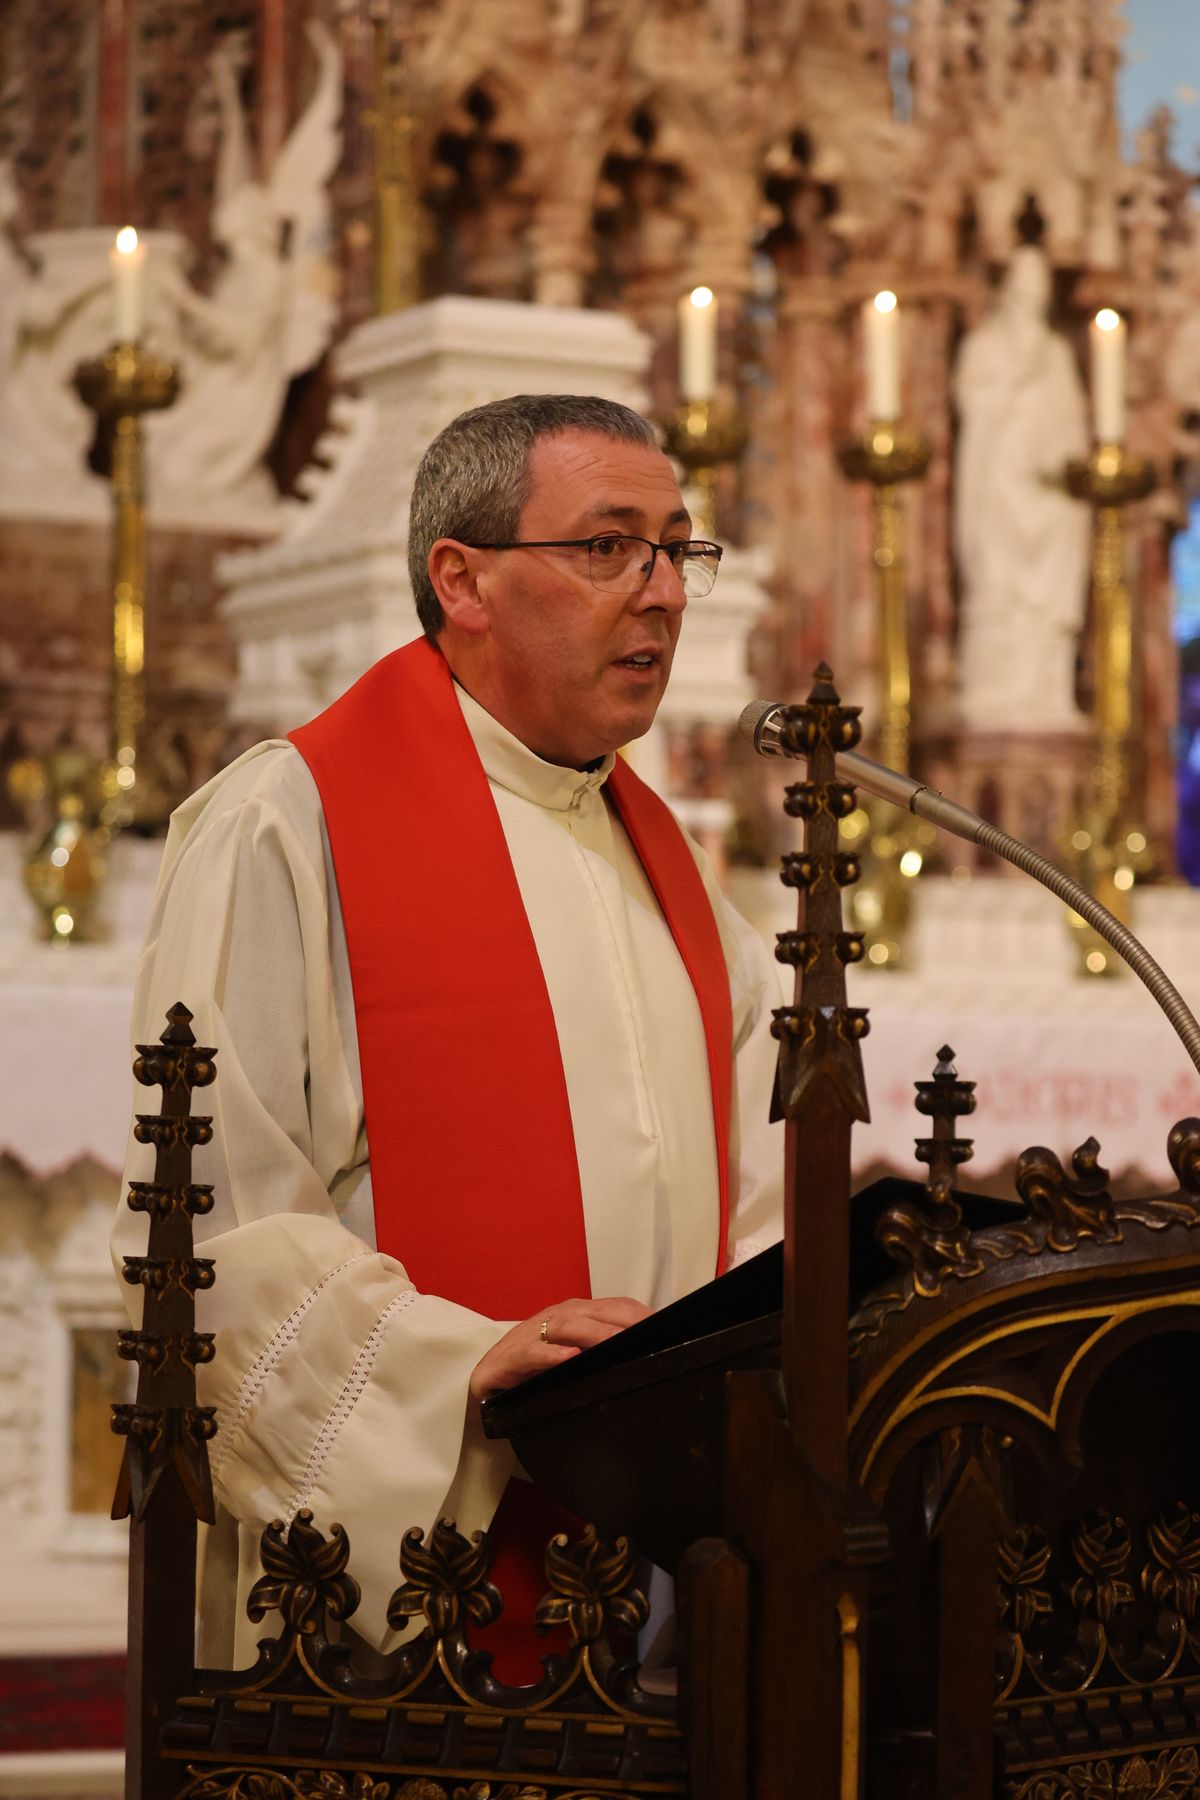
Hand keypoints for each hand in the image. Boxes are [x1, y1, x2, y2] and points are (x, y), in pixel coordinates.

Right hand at [469, 1295, 650, 1401]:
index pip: (616, 1307)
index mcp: (578, 1314)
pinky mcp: (512, 1355)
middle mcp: (559, 1316)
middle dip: (624, 1322)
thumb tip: (646, 1356)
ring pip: (569, 1326)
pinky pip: (533, 1352)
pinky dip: (551, 1354)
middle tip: (651, 1335)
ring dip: (594, 1334)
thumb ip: (603, 1351)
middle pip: (597, 1313)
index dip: (640, 1315)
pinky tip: (568, 1358)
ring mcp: (535, 1332)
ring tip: (617, 1342)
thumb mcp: (575, 1355)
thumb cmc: (537, 1366)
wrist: (487, 1376)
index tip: (668, 1328)